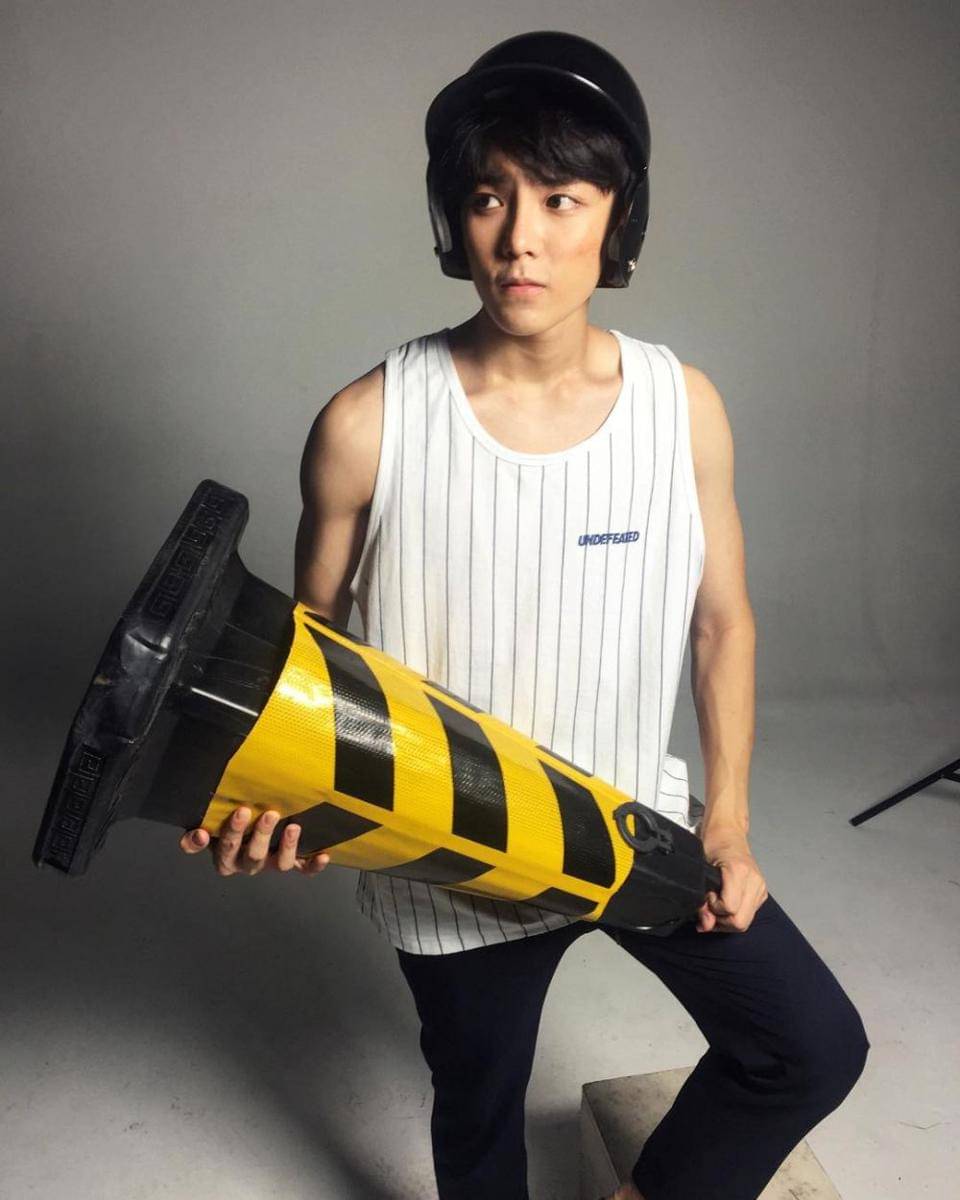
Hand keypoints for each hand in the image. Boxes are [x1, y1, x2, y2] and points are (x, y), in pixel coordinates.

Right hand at [179, 806, 331, 876]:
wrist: (245, 830)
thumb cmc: (225, 826)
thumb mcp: (208, 827)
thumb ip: (198, 836)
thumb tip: (197, 835)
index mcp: (226, 858)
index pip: (225, 849)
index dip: (231, 835)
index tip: (238, 814)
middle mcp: (248, 864)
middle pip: (253, 856)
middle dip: (261, 834)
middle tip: (269, 813)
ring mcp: (271, 864)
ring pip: (280, 864)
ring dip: (287, 847)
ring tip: (293, 827)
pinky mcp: (291, 863)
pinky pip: (304, 869)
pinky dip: (314, 865)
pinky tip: (323, 855)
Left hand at [696, 830, 767, 932]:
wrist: (728, 831)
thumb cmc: (713, 844)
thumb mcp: (701, 869)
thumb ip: (702, 898)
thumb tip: (705, 926)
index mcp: (739, 871)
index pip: (729, 909)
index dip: (713, 908)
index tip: (706, 896)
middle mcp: (754, 881)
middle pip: (740, 922)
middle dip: (720, 921)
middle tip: (708, 909)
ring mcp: (760, 887)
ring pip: (745, 922)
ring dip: (726, 921)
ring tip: (714, 907)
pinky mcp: (762, 892)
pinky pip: (748, 914)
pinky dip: (734, 915)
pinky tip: (724, 906)